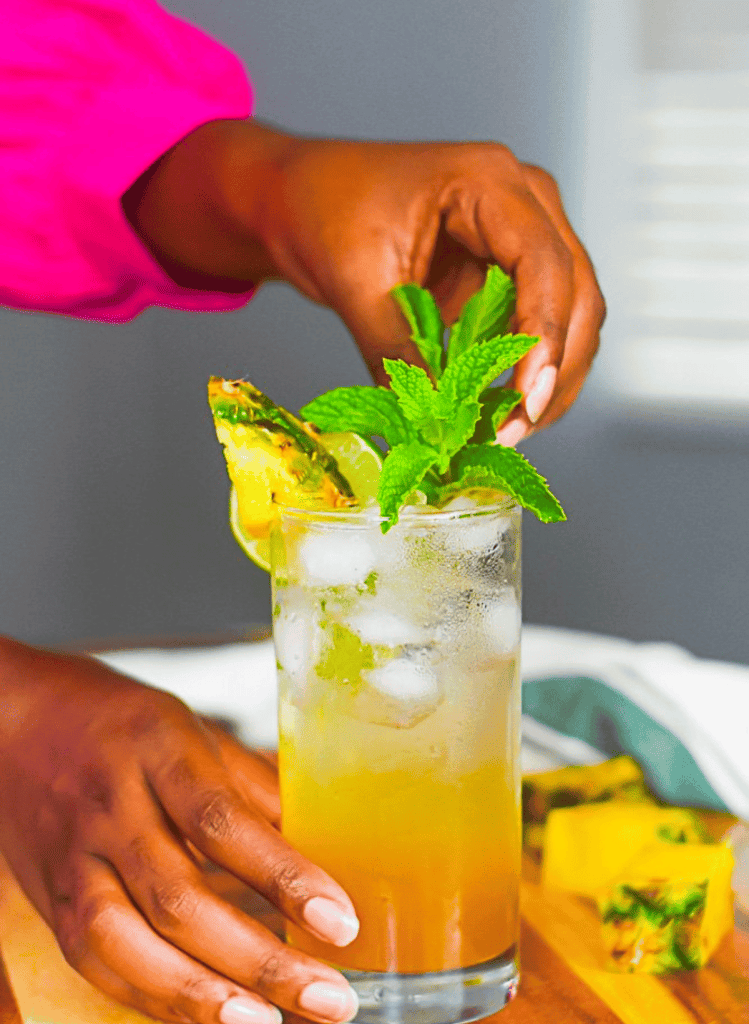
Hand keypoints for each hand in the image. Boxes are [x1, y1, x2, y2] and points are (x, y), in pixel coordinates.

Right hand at [0, 637, 358, 1023]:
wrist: (16, 722)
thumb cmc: (120, 722)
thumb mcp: (194, 728)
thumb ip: (254, 786)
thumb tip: (322, 841)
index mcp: (157, 749)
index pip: (222, 822)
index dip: (283, 877)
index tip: (339, 921)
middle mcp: (112, 806)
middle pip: (180, 898)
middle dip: (260, 961)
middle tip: (330, 998)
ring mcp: (74, 858)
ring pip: (126, 943)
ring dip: (201, 997)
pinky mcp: (52, 899)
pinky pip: (96, 962)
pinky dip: (153, 998)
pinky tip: (209, 1015)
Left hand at [124, 119, 604, 441]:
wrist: (300, 199)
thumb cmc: (324, 211)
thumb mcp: (357, 284)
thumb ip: (397, 352)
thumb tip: (433, 424)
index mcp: (490, 181)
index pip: (545, 264)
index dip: (545, 338)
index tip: (527, 400)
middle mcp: (524, 203)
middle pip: (577, 294)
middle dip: (556, 371)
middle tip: (515, 432)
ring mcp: (522, 238)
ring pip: (572, 316)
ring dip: (550, 379)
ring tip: (506, 431)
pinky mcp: (507, 274)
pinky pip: (539, 328)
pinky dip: (527, 372)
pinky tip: (500, 410)